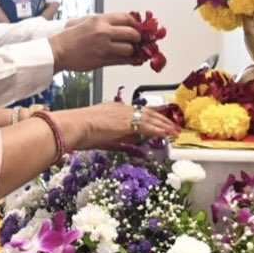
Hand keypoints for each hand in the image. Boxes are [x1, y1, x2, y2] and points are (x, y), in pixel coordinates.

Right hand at [49, 12, 140, 71]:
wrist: (58, 51)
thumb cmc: (70, 36)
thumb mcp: (87, 21)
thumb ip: (104, 21)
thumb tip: (122, 22)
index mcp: (100, 19)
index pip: (127, 18)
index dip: (136, 23)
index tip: (139, 27)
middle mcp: (104, 31)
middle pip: (132, 33)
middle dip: (138, 37)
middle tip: (139, 40)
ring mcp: (104, 47)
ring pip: (129, 48)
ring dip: (134, 50)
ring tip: (133, 51)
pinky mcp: (103, 60)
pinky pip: (123, 60)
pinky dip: (131, 60)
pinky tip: (134, 60)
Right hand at [58, 102, 179, 148]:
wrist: (77, 126)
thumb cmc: (84, 131)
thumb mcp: (104, 134)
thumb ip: (120, 137)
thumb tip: (134, 143)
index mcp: (117, 109)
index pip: (139, 111)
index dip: (153, 115)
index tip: (162, 118)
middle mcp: (123, 109)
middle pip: (148, 113)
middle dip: (163, 120)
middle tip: (175, 125)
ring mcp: (126, 114)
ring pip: (151, 119)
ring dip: (165, 125)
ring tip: (176, 131)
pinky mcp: (128, 122)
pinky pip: (147, 127)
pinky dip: (159, 131)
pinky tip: (167, 134)